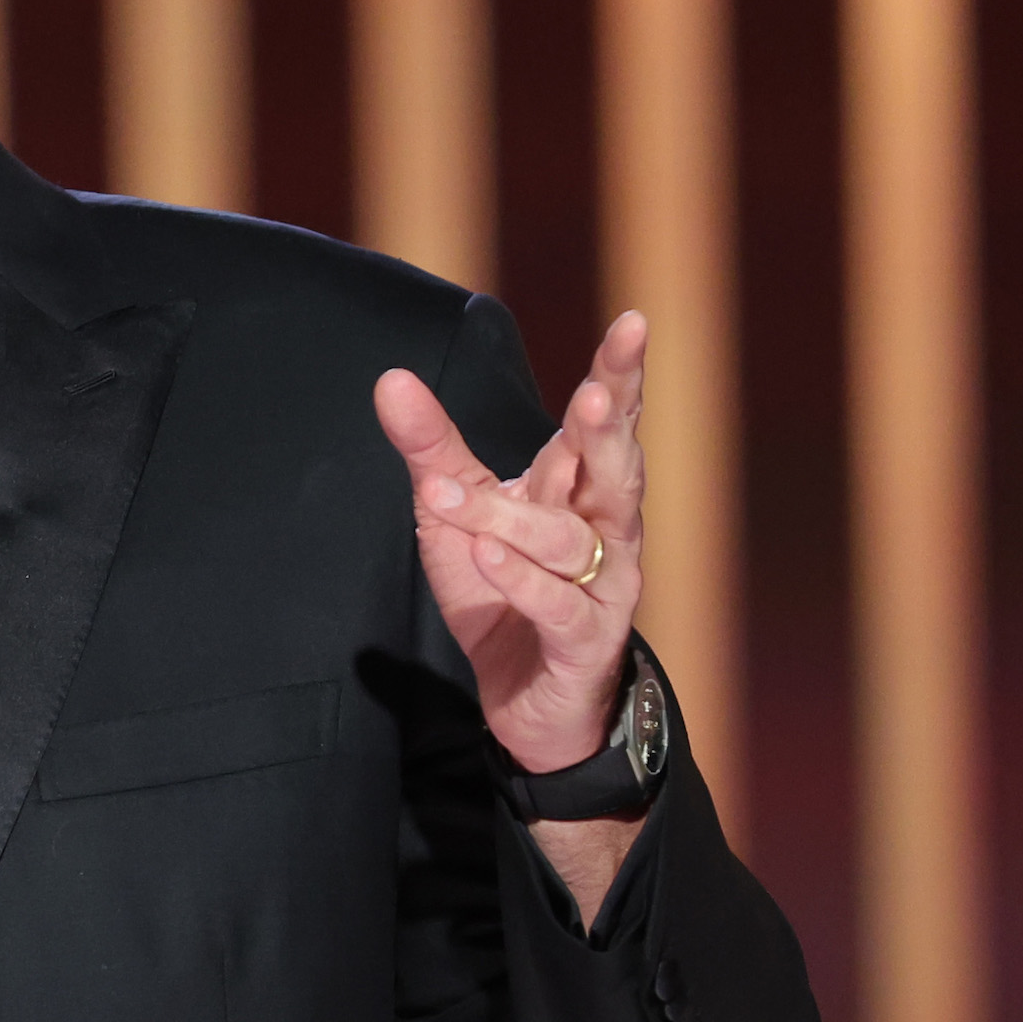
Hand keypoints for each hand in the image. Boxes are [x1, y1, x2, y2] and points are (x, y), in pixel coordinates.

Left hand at [372, 311, 646, 775]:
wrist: (527, 698)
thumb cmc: (502, 590)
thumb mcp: (455, 511)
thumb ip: (432, 448)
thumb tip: (390, 378)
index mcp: (580, 489)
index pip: (602, 423)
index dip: (618, 376)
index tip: (633, 323)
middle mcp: (606, 531)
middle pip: (616, 469)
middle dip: (608, 429)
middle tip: (597, 392)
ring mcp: (603, 590)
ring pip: (567, 542)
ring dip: (510, 518)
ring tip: (453, 495)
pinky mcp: (584, 644)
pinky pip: (560, 608)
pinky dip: (523, 582)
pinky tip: (490, 555)